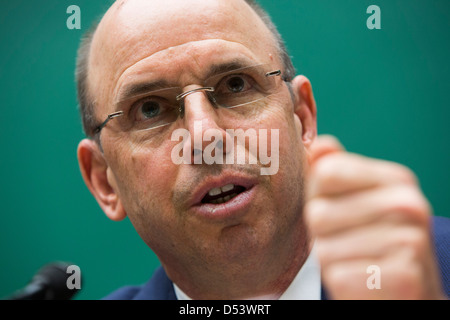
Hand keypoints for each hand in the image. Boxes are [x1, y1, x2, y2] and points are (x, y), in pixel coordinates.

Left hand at [304, 135, 444, 298]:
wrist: (406, 291)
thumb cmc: (371, 242)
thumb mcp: (354, 200)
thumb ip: (335, 171)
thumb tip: (319, 144)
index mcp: (397, 179)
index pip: (325, 173)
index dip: (318, 197)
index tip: (339, 211)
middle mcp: (409, 205)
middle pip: (318, 213)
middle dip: (322, 234)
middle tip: (348, 243)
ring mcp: (410, 242)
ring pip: (324, 249)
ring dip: (332, 261)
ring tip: (357, 261)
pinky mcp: (403, 280)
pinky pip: (338, 276)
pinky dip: (342, 284)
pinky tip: (364, 282)